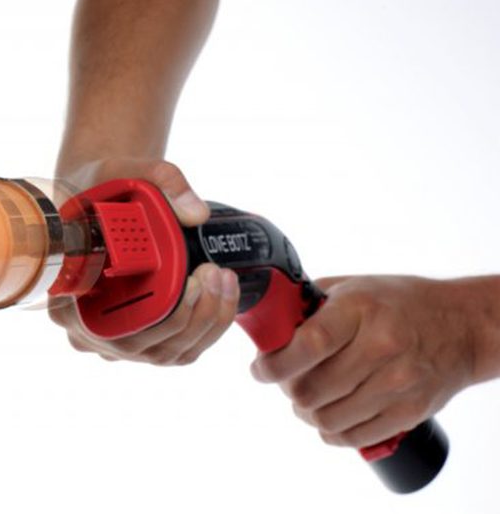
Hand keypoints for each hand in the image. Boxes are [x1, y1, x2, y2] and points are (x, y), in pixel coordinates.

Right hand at [49, 158, 239, 365]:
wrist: (98, 201)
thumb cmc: (99, 191)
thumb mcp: (120, 170)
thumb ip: (160, 179)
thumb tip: (196, 213)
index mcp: (66, 299)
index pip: (106, 328)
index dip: (154, 317)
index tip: (188, 285)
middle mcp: (86, 332)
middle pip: (144, 346)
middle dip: (192, 315)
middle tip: (212, 272)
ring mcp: (115, 343)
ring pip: (168, 353)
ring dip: (207, 320)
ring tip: (223, 276)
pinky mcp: (142, 343)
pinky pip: (180, 349)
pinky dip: (209, 326)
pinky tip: (223, 293)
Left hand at [251, 275, 479, 447]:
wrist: (462, 327)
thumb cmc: (399, 303)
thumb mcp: (354, 288)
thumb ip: (309, 305)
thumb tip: (266, 325)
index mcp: (361, 311)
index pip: (309, 344)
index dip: (274, 364)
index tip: (261, 368)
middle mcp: (381, 347)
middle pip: (311, 390)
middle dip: (287, 388)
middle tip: (286, 380)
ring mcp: (397, 383)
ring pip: (326, 418)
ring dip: (306, 411)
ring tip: (309, 396)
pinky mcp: (409, 412)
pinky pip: (352, 436)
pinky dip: (331, 430)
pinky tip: (332, 412)